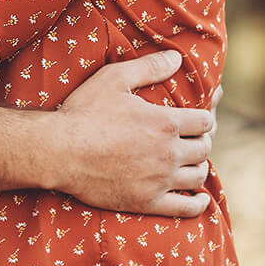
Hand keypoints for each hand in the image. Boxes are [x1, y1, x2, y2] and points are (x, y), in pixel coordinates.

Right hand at [47, 51, 215, 216]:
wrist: (59, 151)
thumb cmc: (84, 112)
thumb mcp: (114, 78)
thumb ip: (149, 67)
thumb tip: (177, 57)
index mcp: (165, 122)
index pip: (205, 121)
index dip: (205, 118)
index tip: (199, 118)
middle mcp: (168, 152)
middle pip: (204, 149)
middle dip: (203, 141)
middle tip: (194, 138)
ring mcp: (159, 180)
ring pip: (198, 176)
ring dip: (200, 167)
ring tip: (192, 162)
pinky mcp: (147, 202)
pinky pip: (185, 208)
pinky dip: (198, 204)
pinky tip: (201, 199)